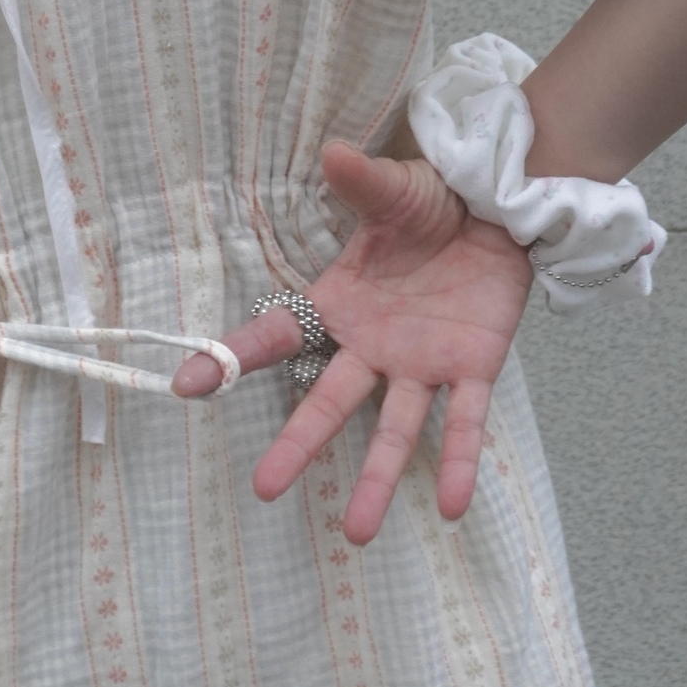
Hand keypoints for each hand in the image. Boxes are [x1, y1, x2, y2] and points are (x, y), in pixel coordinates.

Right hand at [172, 142, 532, 544]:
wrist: (498, 209)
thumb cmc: (433, 201)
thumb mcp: (395, 190)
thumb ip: (364, 182)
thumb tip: (335, 153)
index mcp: (341, 304)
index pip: (276, 334)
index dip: (230, 359)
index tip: (187, 386)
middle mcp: (373, 346)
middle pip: (327, 402)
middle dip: (297, 445)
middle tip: (263, 488)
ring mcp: (421, 363)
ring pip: (394, 429)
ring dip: (376, 479)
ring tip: (357, 532)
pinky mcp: (473, 368)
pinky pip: (464, 422)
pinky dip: (460, 463)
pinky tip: (452, 506)